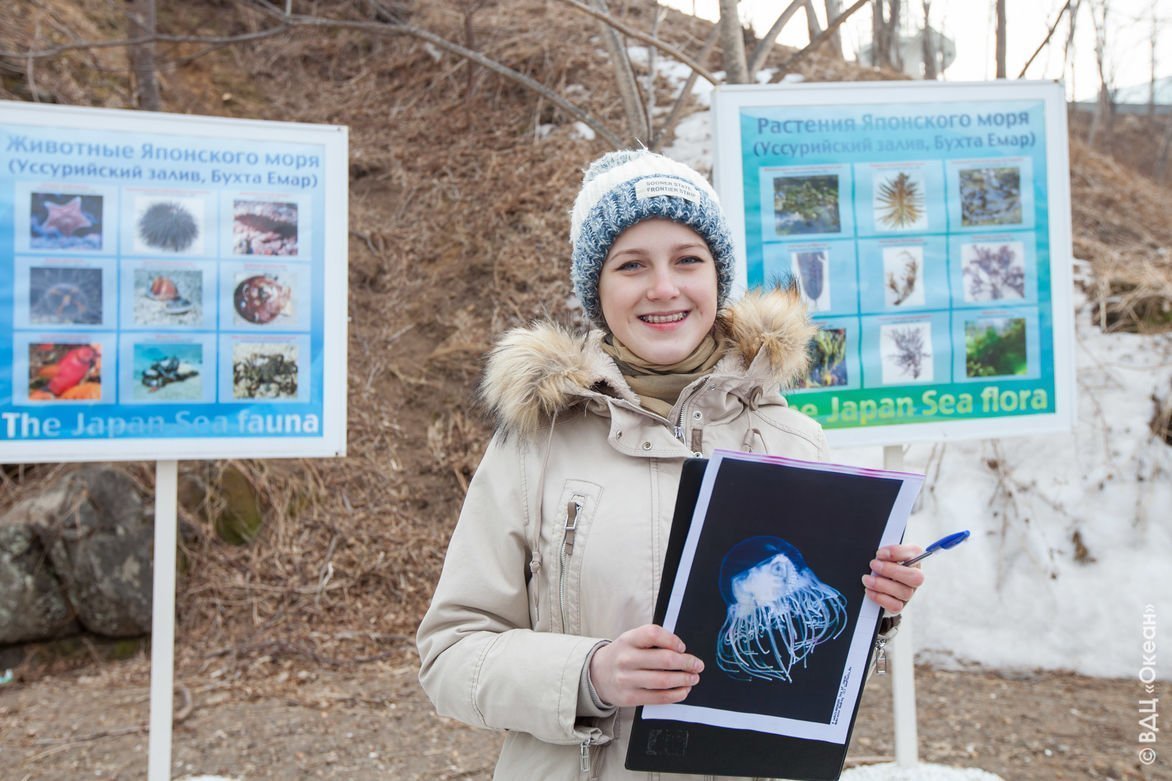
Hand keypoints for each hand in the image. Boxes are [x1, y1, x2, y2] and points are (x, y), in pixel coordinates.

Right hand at [589, 624, 703, 706]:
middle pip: (663, 660)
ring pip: (663, 680)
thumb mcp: (632, 640)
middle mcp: (626, 658)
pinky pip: (658, 697)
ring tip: (693, 678)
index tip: (683, 646)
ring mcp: (627, 679)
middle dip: (686, 663)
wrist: (598, 674)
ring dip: (684, 679)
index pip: (653, 634)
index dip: (672, 640)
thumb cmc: (623, 654)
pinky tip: (683, 690)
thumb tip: (682, 650)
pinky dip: (676, 694)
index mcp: (628, 639)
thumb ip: (653, 641)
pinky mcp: (630, 697)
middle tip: (698, 665)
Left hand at [862, 544, 924, 613]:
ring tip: (866, 579)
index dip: (897, 553)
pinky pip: (895, 605)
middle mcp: (914, 576)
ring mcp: (909, 592)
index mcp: (913, 558)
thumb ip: (884, 551)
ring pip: (904, 592)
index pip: (915, 553)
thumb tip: (878, 554)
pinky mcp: (900, 605)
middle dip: (891, 570)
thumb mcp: (882, 554)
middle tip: (873, 565)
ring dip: (882, 584)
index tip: (879, 553)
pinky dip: (880, 597)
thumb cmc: (879, 563)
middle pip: (915, 577)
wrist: (873, 583)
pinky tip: (869, 591)